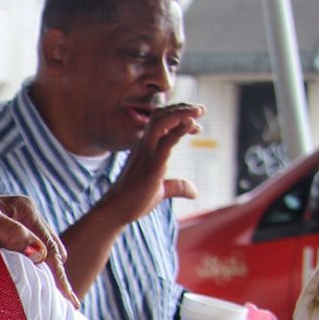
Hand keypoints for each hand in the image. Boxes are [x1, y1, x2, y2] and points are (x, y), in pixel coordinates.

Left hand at [0, 189, 76, 300]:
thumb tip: (39, 254)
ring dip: (49, 276)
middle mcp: (23, 217)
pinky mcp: (4, 237)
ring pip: (42, 255)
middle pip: (51, 252)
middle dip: (60, 278)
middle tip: (71, 307)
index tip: (67, 301)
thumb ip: (8, 232)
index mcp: (23, 210)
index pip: (49, 249)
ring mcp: (15, 226)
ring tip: (60, 302)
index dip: (58, 276)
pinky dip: (36, 272)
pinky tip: (37, 288)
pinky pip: (27, 256)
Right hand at [97, 103, 202, 226]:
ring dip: (182, 113)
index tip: (196, 121)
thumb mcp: (162, 191)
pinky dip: (179, 129)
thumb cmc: (135, 200)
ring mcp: (147, 153)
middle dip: (182, 108)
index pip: (161, 122)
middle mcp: (145, 146)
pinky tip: (191, 122)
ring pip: (162, 123)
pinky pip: (166, 141)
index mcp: (146, 148)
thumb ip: (178, 187)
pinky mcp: (152, 164)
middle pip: (161, 116)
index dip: (178, 116)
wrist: (117, 211)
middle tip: (201, 109)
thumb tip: (194, 192)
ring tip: (199, 110)